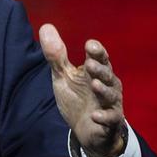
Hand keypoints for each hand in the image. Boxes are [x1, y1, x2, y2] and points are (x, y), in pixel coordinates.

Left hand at [38, 24, 124, 156]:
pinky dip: (104, 116)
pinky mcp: (110, 121)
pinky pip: (111, 118)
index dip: (97, 51)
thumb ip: (56, 55)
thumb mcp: (63, 76)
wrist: (86, 130)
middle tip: (90, 64)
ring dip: (103, 90)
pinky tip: (95, 115)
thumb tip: (46, 26)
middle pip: (107, 74)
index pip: (100, 57)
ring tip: (95, 85)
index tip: (90, 45)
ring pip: (111, 94)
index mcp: (96, 71)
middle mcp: (107, 84)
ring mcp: (110, 103)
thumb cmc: (77, 98)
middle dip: (100, 69)